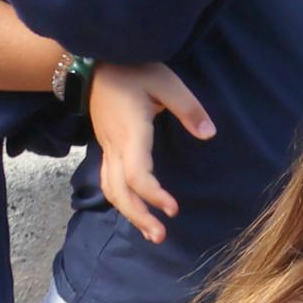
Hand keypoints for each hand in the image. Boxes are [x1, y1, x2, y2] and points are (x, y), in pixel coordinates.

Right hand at [88, 61, 212, 241]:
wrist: (93, 66)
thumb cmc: (134, 71)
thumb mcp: (167, 82)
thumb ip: (188, 108)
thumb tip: (209, 134)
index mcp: (131, 132)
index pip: (136, 174)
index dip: (152, 195)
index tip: (173, 209)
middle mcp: (115, 146)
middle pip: (119, 191)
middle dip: (138, 216)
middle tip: (160, 237)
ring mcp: (107, 148)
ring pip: (110, 189)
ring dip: (128, 212)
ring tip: (150, 231)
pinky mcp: (107, 146)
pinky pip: (109, 180)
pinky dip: (121, 199)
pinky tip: (135, 209)